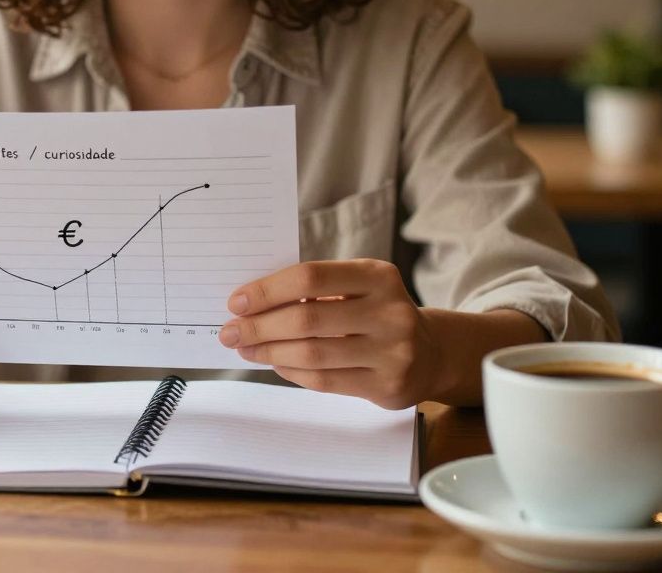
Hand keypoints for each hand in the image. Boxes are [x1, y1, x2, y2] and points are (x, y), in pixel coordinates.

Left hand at [219, 259, 439, 408]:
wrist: (431, 353)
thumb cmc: (376, 313)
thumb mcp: (358, 288)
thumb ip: (315, 290)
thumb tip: (251, 303)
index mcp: (378, 276)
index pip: (311, 278)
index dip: (268, 290)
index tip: (236, 301)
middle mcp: (390, 312)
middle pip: (307, 318)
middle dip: (259, 326)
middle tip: (230, 331)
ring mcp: (392, 352)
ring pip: (312, 353)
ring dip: (269, 352)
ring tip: (245, 349)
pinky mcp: (387, 385)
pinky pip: (324, 380)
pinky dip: (291, 372)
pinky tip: (275, 364)